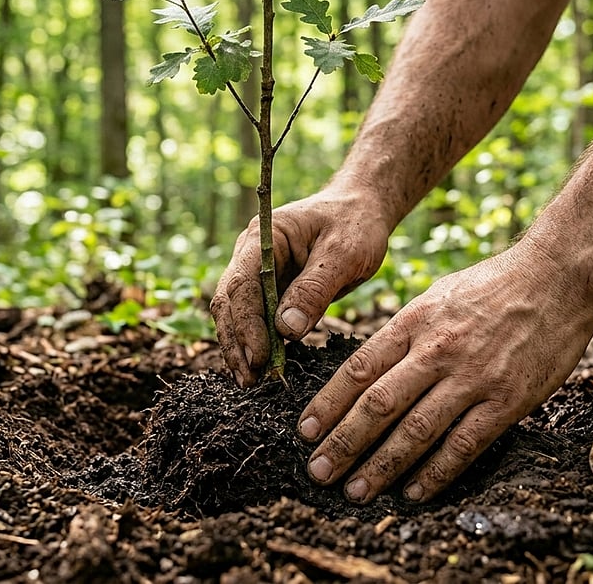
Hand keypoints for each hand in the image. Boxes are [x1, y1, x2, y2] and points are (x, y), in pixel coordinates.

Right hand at [211, 188, 392, 385]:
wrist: (362, 211)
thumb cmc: (355, 224)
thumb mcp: (344, 253)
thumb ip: (315, 289)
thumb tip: (286, 330)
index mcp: (264, 237)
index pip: (243, 284)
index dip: (246, 324)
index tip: (259, 357)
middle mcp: (250, 254)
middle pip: (230, 302)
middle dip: (237, 343)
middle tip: (249, 380)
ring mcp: (256, 272)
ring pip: (236, 314)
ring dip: (240, 348)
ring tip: (250, 382)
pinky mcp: (269, 288)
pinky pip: (255, 318)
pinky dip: (256, 343)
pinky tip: (261, 368)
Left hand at [296, 242, 592, 502]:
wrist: (559, 276)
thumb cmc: (495, 285)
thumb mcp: (437, 296)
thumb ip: (405, 333)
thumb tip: (370, 368)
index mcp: (414, 322)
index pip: (359, 369)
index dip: (328, 404)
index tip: (305, 432)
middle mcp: (437, 351)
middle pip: (378, 404)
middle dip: (343, 443)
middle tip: (317, 473)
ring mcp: (472, 378)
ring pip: (415, 431)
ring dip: (381, 466)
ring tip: (355, 491)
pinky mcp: (507, 401)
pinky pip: (464, 445)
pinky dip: (435, 473)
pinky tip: (414, 493)